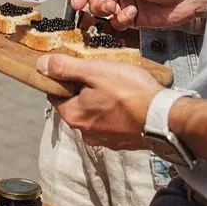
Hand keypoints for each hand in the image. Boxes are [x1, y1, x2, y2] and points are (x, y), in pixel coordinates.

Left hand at [36, 54, 157, 150]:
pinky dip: (115, 109)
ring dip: (101, 98)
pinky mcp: (121, 140)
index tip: (77, 67)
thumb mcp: (95, 71)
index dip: (64, 77)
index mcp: (74, 116)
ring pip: (94, 112)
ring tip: (118, 84)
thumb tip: (41, 65)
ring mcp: (104, 138)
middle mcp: (85, 132)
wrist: (165, 117)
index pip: (55, 94)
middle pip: (75, 103)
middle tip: (102, 73)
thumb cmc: (132, 93)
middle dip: (85, 87)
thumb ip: (65, 68)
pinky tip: (127, 98)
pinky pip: (111, 120)